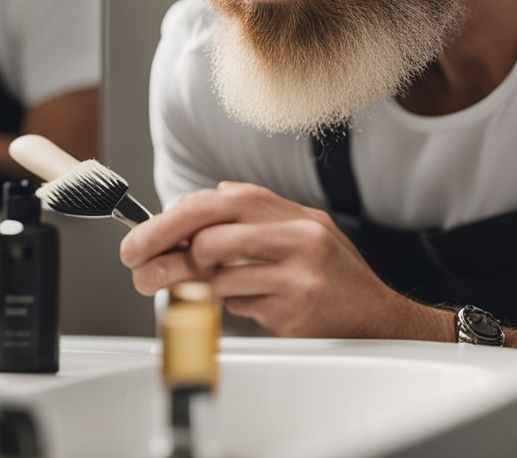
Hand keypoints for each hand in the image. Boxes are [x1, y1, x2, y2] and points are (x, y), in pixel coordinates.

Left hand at [119, 181, 432, 338]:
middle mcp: (297, 236)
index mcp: (291, 213)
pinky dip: (238, 308)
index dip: (172, 217)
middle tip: (139, 266)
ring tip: (216, 289)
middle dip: (166, 249)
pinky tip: (260, 304)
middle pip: (211, 234)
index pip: (220, 201)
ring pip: (219, 277)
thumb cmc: (333, 274)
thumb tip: (205, 199)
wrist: (377, 317)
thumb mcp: (301, 230)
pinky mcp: (295, 309)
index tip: (142, 236)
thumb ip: (256, 215)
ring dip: (207, 288)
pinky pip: (240, 308)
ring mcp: (297, 273)